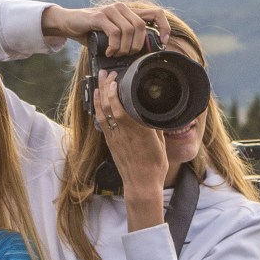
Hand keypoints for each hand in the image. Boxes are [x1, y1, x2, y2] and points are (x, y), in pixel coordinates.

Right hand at [41, 0, 170, 55]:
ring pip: (129, 30)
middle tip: (127, 55)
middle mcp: (122, 8)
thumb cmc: (90, 32)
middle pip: (142, 27)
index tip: (162, 41)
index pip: (156, 13)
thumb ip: (124, 38)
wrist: (67, 23)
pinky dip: (114, 46)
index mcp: (128, 12)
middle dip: (137, 45)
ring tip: (115, 54)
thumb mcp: (111, 35)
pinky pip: (115, 32)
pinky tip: (109, 52)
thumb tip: (140, 54)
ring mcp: (111, 10)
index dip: (164, 27)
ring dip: (124, 48)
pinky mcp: (100, 16)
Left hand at [97, 70, 169, 217]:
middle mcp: (123, 133)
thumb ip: (155, 127)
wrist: (141, 185)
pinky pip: (101, 123)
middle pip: (108, 106)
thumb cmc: (154, 166)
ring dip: (99, 96)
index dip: (114, 91)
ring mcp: (115, 138)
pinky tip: (98, 101)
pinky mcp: (110, 143)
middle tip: (105, 73)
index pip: (121, 107)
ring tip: (99, 82)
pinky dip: (98, 109)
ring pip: (102, 113)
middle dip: (105, 87)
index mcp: (139, 131)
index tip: (115, 78)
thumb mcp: (161, 144)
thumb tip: (152, 113)